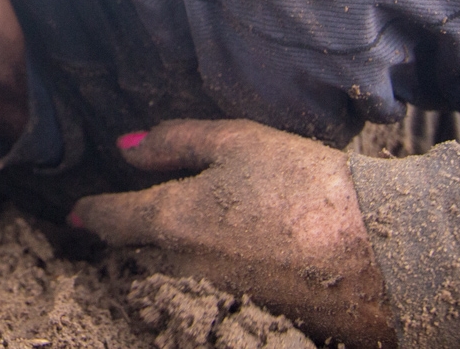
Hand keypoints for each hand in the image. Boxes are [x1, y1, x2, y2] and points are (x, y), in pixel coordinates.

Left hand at [71, 119, 395, 347]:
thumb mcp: (239, 143)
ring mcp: (212, 298)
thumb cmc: (309, 188)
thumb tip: (126, 148)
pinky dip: (205, 275)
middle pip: (138, 252)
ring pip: (170, 275)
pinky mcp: (244, 318)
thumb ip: (175, 142)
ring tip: (185, 232)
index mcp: (173, 220)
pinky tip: (234, 254)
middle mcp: (182, 268)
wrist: (383, 257)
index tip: (76, 214)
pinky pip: (206, 293)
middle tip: (130, 215)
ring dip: (166, 257)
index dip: (90, 213)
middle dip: (132, 235)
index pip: (111, 220)